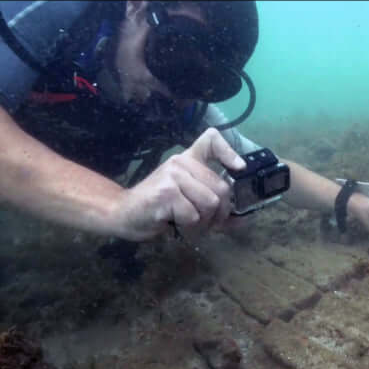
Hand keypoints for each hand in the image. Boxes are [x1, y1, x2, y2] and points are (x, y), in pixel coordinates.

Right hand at [113, 128, 245, 240]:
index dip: (229, 152)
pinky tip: (173, 224)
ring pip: (210, 203)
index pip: (211, 140)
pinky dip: (188, 228)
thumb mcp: (188, 199)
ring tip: (187, 225)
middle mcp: (180, 162)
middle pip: (221, 188)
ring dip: (203, 223)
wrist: (124, 214)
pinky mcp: (166, 192)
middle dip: (219, 214)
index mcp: (187, 159)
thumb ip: (213, 203)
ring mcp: (173, 175)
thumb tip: (244, 217)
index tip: (239, 168)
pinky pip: (193, 216)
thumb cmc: (159, 208)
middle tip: (204, 224)